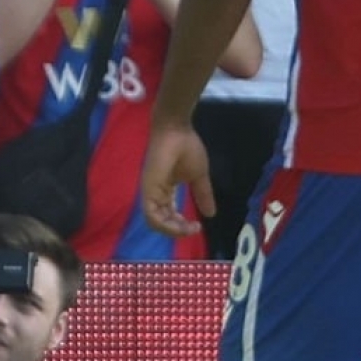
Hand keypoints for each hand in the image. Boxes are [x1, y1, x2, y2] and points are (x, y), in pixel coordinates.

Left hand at [138, 116, 215, 238]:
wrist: (176, 129)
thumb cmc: (186, 147)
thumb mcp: (199, 176)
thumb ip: (203, 195)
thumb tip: (211, 214)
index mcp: (165, 190)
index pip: (168, 215)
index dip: (181, 225)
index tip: (197, 226)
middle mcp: (155, 193)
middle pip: (161, 221)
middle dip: (178, 230)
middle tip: (193, 230)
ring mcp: (150, 191)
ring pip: (155, 222)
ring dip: (173, 230)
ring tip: (189, 229)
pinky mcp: (148, 189)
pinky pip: (152, 215)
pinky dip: (165, 225)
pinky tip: (181, 224)